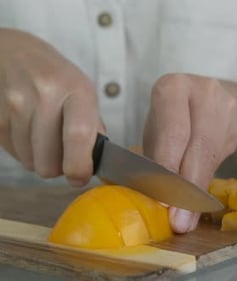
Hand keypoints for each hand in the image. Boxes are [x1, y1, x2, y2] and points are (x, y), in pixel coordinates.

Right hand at [0, 28, 103, 185]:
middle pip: (49, 160)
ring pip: (30, 161)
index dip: (79, 165)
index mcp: (76, 89)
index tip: (79, 177)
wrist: (14, 52)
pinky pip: (13, 153)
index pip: (78, 134)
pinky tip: (30, 132)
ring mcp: (16, 103)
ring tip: (47, 138)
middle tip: (65, 156)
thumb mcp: (84, 92)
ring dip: (41, 159)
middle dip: (59, 168)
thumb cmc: (58, 77)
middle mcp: (45, 94)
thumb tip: (94, 163)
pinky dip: (24, 151)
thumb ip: (93, 127)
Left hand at [143, 74, 236, 232]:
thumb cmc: (175, 118)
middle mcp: (204, 92)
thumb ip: (155, 158)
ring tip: (187, 218)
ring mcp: (228, 107)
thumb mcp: (158, 129)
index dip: (168, 170)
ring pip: (213, 155)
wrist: (214, 99)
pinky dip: (208, 183)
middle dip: (187, 188)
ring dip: (199, 191)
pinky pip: (223, 158)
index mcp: (173, 88)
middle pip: (198, 146)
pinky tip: (200, 202)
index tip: (163, 201)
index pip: (173, 134)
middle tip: (179, 221)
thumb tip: (153, 202)